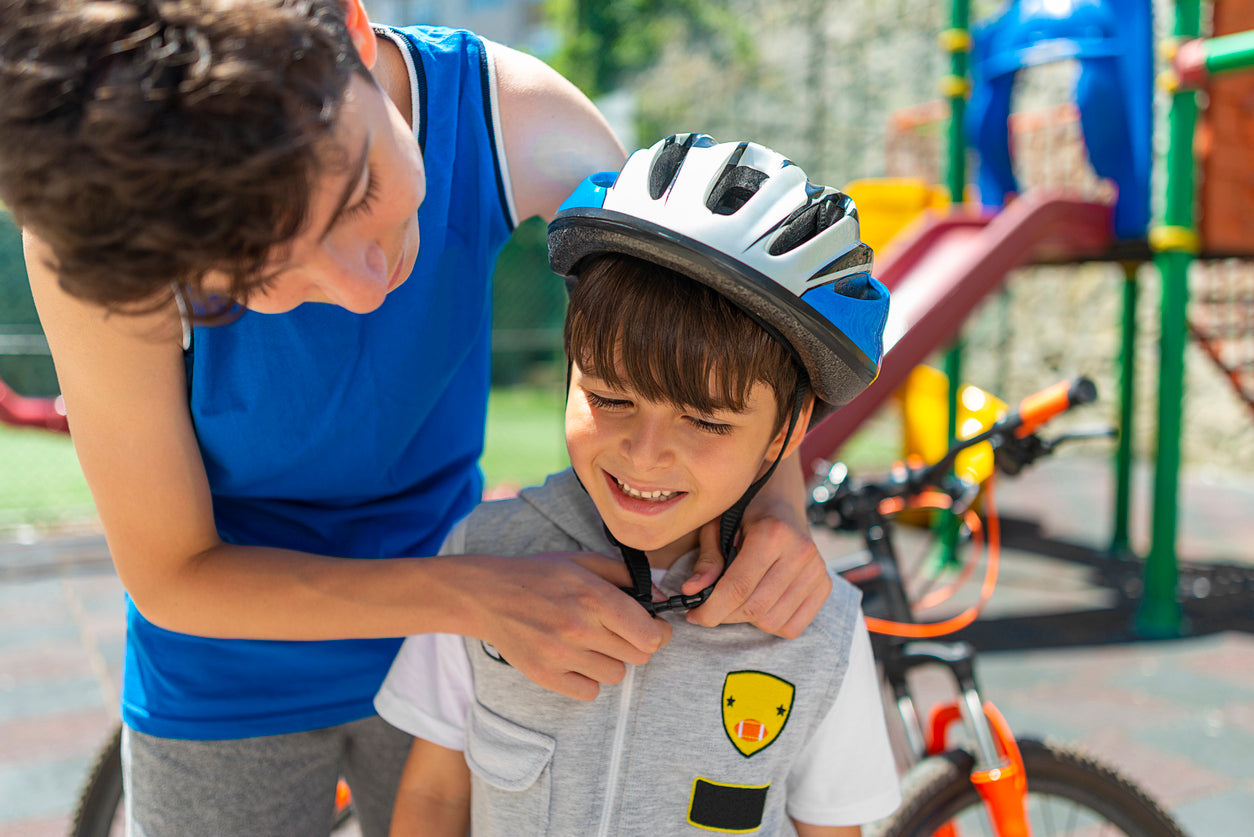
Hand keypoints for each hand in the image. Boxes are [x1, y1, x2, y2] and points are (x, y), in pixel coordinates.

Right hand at [469, 553, 670, 700]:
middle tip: (619, 632)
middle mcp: (579, 628)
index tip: (652, 626)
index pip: (649, 634)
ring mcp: (561, 655)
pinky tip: (577, 659)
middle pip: (639, 656)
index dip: (659, 631)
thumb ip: (626, 576)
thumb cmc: (539, 575)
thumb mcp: (583, 561)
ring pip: (616, 675)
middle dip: (636, 644)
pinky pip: (589, 692)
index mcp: (593, 597)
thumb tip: (661, 597)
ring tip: (593, 644)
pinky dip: (589, 679)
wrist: (488, 596)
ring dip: (612, 661)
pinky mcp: (545, 676)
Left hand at [682, 514, 830, 637]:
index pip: (737, 587)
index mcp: (772, 533)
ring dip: (747, 620)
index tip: (693, 615)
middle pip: (754, 609)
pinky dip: (770, 623)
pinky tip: (760, 603)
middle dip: (724, 616)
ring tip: (736, 600)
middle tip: (709, 609)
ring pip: (772, 622)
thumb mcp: (718, 526)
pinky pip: (792, 627)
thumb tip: (691, 592)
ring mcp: (817, 570)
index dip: (710, 610)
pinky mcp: (825, 585)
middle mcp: (800, 552)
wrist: (781, 502)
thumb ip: (708, 560)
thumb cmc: (745, 514)